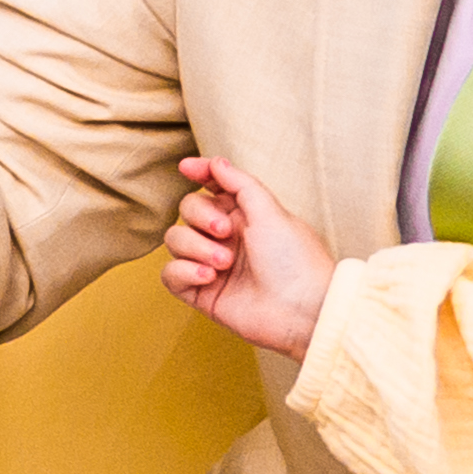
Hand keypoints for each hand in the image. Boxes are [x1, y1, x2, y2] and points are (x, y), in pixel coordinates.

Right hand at [159, 149, 333, 364]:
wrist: (303, 311)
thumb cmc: (296, 261)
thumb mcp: (271, 212)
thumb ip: (239, 183)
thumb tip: (215, 162)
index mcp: (245, 216)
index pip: (212, 187)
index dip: (198, 174)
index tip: (186, 167)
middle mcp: (225, 238)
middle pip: (187, 210)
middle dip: (201, 218)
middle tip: (225, 232)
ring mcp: (211, 265)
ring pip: (175, 241)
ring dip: (196, 248)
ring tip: (225, 263)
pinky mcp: (201, 292)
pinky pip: (170, 274)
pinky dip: (184, 272)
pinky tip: (209, 277)